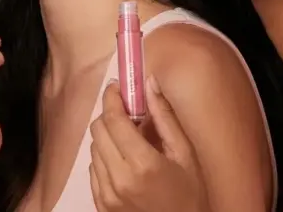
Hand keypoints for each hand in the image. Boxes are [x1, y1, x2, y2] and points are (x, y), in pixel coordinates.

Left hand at [89, 76, 207, 211]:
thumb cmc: (190, 196)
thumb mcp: (185, 155)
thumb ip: (165, 117)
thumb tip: (150, 83)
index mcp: (143, 164)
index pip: (113, 119)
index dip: (112, 98)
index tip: (117, 87)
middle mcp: (119, 179)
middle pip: (98, 130)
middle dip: (110, 116)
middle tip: (128, 115)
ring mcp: (106, 194)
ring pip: (93, 149)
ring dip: (107, 138)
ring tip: (130, 142)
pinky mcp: (100, 204)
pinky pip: (93, 170)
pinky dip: (104, 158)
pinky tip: (124, 162)